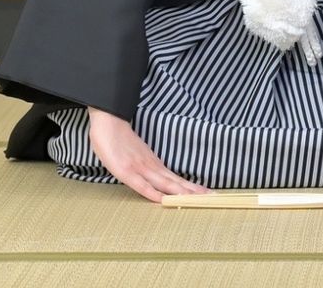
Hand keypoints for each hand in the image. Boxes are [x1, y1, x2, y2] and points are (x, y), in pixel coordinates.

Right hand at [87, 107, 206, 203]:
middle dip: (192, 191)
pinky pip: (141, 185)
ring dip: (180, 192)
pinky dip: (152, 193)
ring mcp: (140, 168)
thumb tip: (155, 177)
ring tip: (197, 198)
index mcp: (154, 164)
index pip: (175, 178)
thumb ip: (146, 167)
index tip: (205, 193)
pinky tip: (161, 200)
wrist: (111, 122)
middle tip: (212, 196)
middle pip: (175, 181)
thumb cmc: (121, 141)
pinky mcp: (127, 170)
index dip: (190, 187)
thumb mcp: (137, 156)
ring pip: (164, 183)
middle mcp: (151, 166)